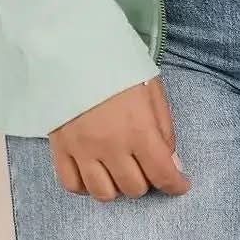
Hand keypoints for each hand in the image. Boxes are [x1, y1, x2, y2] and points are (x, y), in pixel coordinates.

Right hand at [47, 74, 190, 201]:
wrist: (73, 45)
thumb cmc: (117, 63)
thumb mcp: (151, 87)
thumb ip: (164, 128)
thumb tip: (173, 165)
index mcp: (138, 128)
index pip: (162, 174)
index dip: (175, 185)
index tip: (180, 184)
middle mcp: (110, 146)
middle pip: (134, 188)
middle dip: (147, 180)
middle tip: (146, 164)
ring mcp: (82, 150)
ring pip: (104, 194)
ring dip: (118, 186)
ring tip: (120, 170)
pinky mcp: (59, 148)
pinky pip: (72, 185)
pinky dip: (86, 186)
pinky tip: (94, 173)